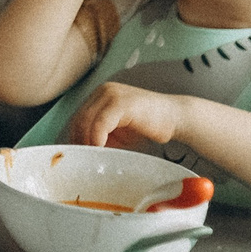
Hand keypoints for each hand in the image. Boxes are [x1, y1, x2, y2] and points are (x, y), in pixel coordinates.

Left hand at [65, 81, 184, 150]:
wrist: (176, 116)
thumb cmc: (148, 124)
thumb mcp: (119, 131)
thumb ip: (101, 136)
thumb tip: (83, 152)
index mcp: (100, 95)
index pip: (77, 117)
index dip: (75, 138)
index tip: (77, 155)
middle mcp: (103, 91)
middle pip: (79, 119)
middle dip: (79, 141)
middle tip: (83, 160)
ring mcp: (111, 94)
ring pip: (87, 121)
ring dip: (87, 142)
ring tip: (92, 158)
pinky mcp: (121, 103)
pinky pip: (101, 123)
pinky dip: (97, 138)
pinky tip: (101, 150)